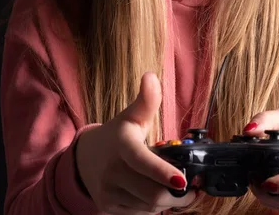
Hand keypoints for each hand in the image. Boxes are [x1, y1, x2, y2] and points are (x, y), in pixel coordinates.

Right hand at [76, 72, 195, 214]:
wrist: (85, 158)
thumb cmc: (117, 136)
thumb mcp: (132, 117)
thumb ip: (146, 100)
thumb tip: (151, 77)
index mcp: (122, 145)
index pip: (142, 162)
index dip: (162, 172)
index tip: (182, 180)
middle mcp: (113, 171)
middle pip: (151, 193)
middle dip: (177, 195)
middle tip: (193, 189)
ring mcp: (109, 192)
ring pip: (147, 207)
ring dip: (168, 203)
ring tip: (180, 192)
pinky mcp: (109, 207)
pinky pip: (139, 214)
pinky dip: (154, 209)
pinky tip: (161, 197)